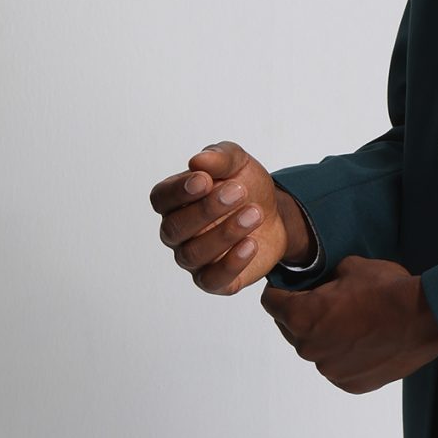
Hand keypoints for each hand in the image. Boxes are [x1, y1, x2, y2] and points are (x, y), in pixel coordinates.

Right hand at [148, 140, 311, 296]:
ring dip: (224, 234)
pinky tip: (251, 244)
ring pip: (193, 254)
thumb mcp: (237, 163)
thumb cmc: (246, 187)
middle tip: (238, 192)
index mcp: (174, 202)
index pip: (161, 199)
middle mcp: (177, 233)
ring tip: (254, 214)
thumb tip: (198, 161)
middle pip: (175, 228)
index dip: (178, 191)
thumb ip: (219, 158)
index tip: (205, 180)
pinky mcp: (214, 280)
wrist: (276, 214)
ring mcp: (193, 259)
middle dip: (206, 210)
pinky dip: (231, 263)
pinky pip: (212, 280)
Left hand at [261, 253, 437, 393]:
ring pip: (316, 350)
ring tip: (354, 324)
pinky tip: (366, 342)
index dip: (279, 291)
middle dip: (303, 316)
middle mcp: (309, 348)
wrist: (426, 320)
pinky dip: (346, 356)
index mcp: (302, 316)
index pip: (270, 303)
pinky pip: (338, 368)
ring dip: (326, 338)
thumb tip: (326, 284)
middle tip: (328, 304)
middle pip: (291, 329)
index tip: (289, 288)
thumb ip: (327, 278)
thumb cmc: (389, 291)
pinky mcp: (350, 384)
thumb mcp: (351, 267)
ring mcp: (330, 370)